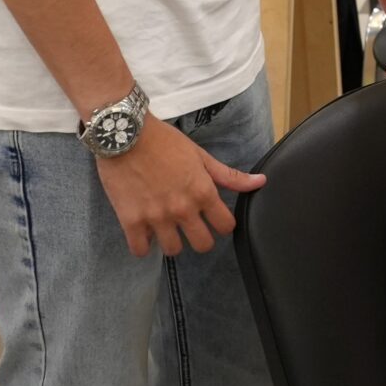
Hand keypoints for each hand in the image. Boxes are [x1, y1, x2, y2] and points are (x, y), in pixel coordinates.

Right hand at [93, 118, 264, 255]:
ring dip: (172, 242)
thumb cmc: (165, 141)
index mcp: (203, 192)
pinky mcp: (131, 221)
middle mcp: (182, 209)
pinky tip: (144, 232)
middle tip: (192, 228)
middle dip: (201, 238)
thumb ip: (229, 175)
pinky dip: (143, 245)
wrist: (125, 134)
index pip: (225, 226)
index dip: (222, 224)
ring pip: (173, 250)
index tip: (215, 220)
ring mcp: (156, 217)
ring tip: (167, 229)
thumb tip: (261, 182)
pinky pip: (140, 249)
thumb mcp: (201, 156)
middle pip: (203, 245)